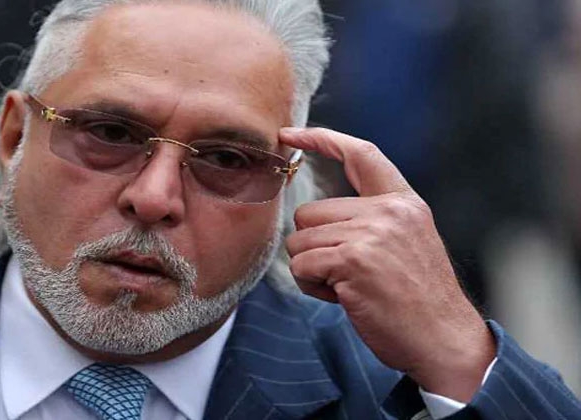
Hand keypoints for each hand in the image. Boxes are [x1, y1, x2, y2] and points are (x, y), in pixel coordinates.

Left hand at [280, 127, 494, 401]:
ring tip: (349, 286)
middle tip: (349, 274)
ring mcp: (371, 233)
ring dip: (312, 269)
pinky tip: (343, 297)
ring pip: (299, 240)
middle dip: (315, 246)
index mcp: (403, 202)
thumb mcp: (405, 243)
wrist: (444, 341)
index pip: (360, 154)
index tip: (289, 133)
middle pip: (309, 212)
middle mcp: (389, 210)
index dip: (321, 139)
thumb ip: (372, 220)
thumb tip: (314, 215)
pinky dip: (312, 285)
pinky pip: (301, 265)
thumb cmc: (417, 300)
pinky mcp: (353, 260)